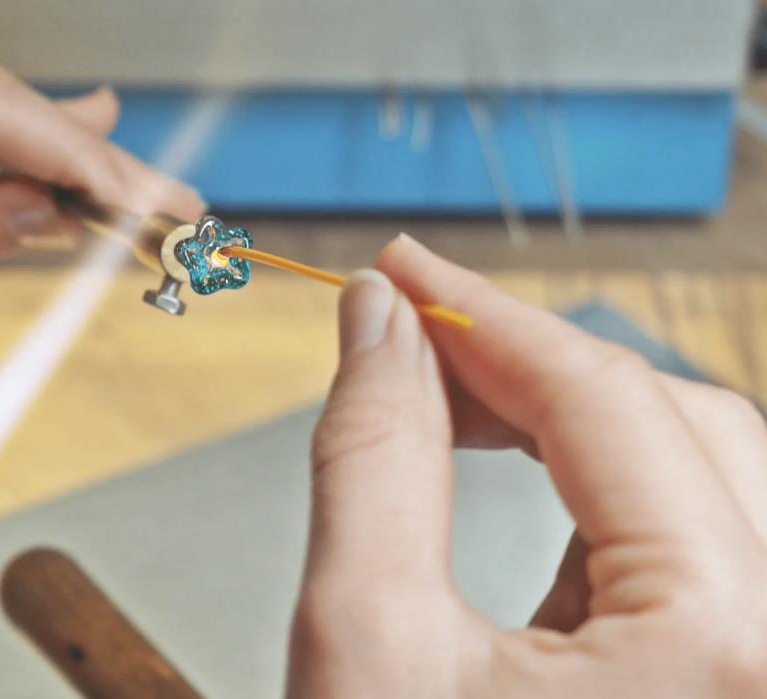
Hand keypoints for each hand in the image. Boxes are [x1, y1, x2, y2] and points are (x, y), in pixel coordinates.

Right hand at [287, 235, 766, 695]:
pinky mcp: (730, 680)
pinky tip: (529, 499)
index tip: (403, 274)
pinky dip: (605, 506)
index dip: (481, 316)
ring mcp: (757, 670)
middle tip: (419, 333)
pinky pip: (700, 554)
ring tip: (459, 412)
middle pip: (681, 424)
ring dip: (572, 429)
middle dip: (533, 367)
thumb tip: (380, 323)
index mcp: (718, 644)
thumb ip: (373, 456)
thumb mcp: (365, 637)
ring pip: (701, 479)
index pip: (604, 402)